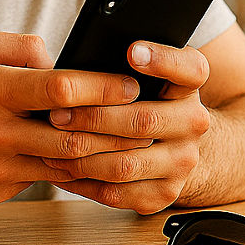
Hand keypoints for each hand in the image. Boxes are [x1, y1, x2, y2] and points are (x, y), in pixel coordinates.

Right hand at [0, 29, 150, 206]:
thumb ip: (22, 46)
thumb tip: (64, 61)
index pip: (60, 89)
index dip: (102, 87)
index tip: (131, 86)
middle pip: (70, 137)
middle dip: (115, 130)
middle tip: (146, 122)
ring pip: (61, 167)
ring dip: (99, 159)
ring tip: (130, 147)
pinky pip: (40, 183)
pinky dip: (67, 174)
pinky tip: (92, 167)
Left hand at [42, 41, 211, 213]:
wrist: (173, 147)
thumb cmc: (145, 102)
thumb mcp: (145, 77)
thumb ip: (123, 65)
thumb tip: (80, 64)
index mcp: (189, 86)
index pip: (190, 68)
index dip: (162, 59)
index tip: (132, 51)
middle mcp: (194, 123)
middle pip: (142, 121)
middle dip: (92, 118)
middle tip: (56, 114)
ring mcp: (181, 162)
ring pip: (124, 164)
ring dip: (81, 155)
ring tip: (50, 143)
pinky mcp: (164, 193)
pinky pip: (116, 193)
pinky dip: (83, 182)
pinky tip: (62, 168)